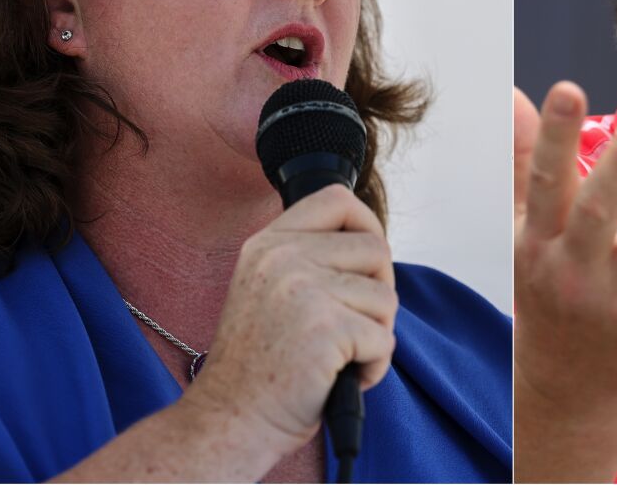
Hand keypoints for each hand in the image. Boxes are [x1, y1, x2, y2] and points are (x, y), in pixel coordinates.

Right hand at [184, 185, 396, 459]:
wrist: (230, 418)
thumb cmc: (260, 363)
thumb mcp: (268, 288)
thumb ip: (309, 258)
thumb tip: (373, 243)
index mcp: (269, 243)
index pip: (336, 199)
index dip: (368, 223)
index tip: (368, 261)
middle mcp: (283, 258)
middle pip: (376, 248)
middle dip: (379, 291)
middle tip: (353, 324)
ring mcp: (304, 291)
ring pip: (386, 298)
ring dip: (376, 335)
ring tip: (339, 356)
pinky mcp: (326, 328)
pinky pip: (384, 340)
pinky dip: (374, 366)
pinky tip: (339, 377)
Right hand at [513, 82, 616, 480]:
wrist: (573, 387)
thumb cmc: (553, 288)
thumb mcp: (527, 231)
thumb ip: (525, 161)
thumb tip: (513, 94)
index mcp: (539, 244)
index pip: (545, 184)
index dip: (552, 138)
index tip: (565, 88)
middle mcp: (576, 273)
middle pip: (600, 210)